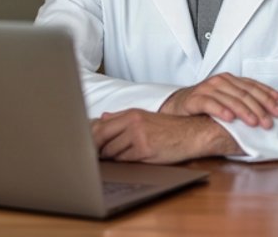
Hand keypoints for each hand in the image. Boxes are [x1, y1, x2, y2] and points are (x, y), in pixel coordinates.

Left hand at [92, 109, 241, 163]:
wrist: (192, 134)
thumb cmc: (169, 128)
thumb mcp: (145, 117)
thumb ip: (122, 117)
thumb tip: (103, 117)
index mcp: (131, 113)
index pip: (100, 125)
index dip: (90, 137)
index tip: (85, 145)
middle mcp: (132, 122)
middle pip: (101, 136)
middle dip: (95, 148)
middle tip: (92, 156)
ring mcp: (138, 136)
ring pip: (112, 150)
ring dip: (110, 157)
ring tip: (112, 160)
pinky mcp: (145, 150)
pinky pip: (125, 159)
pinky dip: (122, 162)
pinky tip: (126, 162)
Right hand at [160, 73, 277, 128]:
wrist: (179, 106)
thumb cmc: (206, 104)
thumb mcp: (227, 98)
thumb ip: (243, 99)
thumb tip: (269, 109)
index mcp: (230, 79)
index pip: (253, 87)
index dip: (268, 97)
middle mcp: (220, 81)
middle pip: (245, 94)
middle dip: (260, 109)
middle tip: (269, 122)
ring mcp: (207, 89)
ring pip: (230, 99)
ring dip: (244, 112)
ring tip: (254, 123)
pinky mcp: (195, 99)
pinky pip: (210, 104)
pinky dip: (221, 111)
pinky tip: (230, 118)